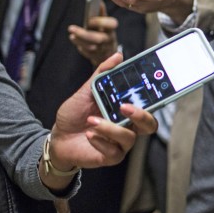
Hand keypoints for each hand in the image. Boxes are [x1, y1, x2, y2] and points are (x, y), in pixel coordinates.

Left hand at [40, 52, 157, 190]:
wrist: (57, 137)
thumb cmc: (75, 115)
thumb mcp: (86, 91)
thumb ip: (102, 74)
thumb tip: (118, 55)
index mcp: (127, 110)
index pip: (149, 105)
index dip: (157, 98)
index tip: (151, 87)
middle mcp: (128, 127)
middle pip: (149, 124)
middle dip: (141, 115)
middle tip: (124, 107)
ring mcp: (120, 143)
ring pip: (129, 137)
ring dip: (110, 128)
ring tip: (92, 121)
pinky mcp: (110, 157)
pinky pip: (114, 151)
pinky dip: (101, 141)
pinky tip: (89, 134)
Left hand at [68, 7, 118, 66]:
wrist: (108, 52)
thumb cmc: (104, 34)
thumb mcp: (105, 24)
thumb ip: (101, 13)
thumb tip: (99, 2)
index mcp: (111, 29)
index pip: (112, 24)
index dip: (100, 22)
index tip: (89, 19)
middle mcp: (109, 40)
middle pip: (99, 38)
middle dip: (84, 34)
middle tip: (70, 28)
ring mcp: (103, 49)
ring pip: (91, 47)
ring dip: (80, 40)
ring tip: (72, 34)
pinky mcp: (96, 56)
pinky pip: (87, 53)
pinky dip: (80, 46)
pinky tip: (74, 38)